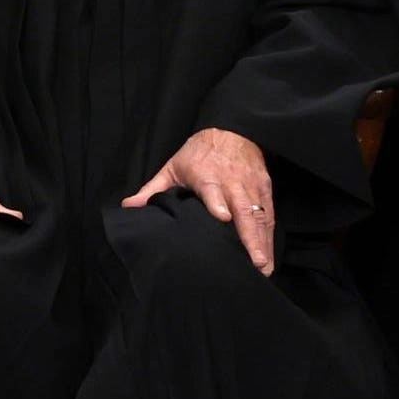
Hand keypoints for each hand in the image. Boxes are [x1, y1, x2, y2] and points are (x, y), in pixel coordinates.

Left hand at [122, 127, 279, 274]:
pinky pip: (269, 215)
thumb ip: (152, 189)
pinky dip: (269, 236)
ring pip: (260, 215)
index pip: (213, 190)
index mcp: (207, 175)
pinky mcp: (265, 189)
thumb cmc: (199, 152)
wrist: (233, 130)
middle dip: (250, 236)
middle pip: (244, 209)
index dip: (218, 204)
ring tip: (264, 268)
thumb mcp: (173, 167)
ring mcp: (251, 186)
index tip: (223, 218)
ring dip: (263, 242)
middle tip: (256, 262)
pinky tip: (268, 256)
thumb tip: (129, 207)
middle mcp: (232, 182)